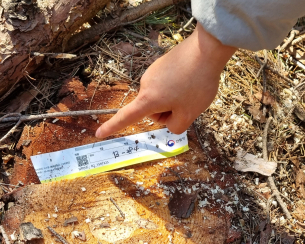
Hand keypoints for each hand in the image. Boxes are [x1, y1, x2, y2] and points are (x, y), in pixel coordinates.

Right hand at [95, 24, 235, 137]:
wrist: (206, 49)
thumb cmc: (197, 84)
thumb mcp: (189, 115)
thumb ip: (176, 126)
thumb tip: (169, 121)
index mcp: (148, 100)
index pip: (126, 117)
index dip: (112, 127)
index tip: (98, 133)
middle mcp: (146, 85)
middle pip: (153, 109)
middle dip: (168, 111)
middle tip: (188, 104)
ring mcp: (152, 72)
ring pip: (161, 97)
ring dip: (174, 98)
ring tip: (192, 88)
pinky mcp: (161, 64)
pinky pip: (167, 84)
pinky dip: (177, 86)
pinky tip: (191, 78)